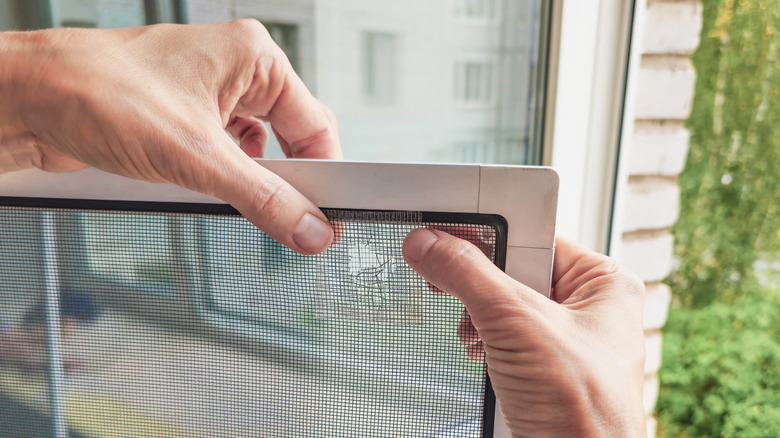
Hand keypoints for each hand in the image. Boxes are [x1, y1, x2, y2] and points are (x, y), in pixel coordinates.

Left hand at [0, 20, 339, 253]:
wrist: (26, 100)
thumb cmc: (98, 92)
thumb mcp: (196, 157)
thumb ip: (263, 198)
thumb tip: (308, 228)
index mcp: (253, 57)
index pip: (316, 125)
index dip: (326, 175)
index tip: (329, 217)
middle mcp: (234, 71)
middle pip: (290, 138)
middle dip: (287, 181)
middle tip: (291, 220)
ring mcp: (207, 95)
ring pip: (256, 152)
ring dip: (249, 183)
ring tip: (232, 199)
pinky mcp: (184, 119)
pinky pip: (223, 156)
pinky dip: (222, 181)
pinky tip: (205, 190)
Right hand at [403, 230, 645, 436]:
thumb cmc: (584, 412)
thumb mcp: (518, 325)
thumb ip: (468, 276)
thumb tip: (429, 244)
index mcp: (602, 283)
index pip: (535, 232)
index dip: (491, 228)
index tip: (447, 224)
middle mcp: (585, 307)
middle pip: (514, 268)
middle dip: (480, 284)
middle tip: (448, 277)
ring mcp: (561, 340)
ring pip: (501, 304)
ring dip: (478, 320)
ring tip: (480, 338)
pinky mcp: (538, 367)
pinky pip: (498, 336)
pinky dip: (480, 344)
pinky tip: (482, 357)